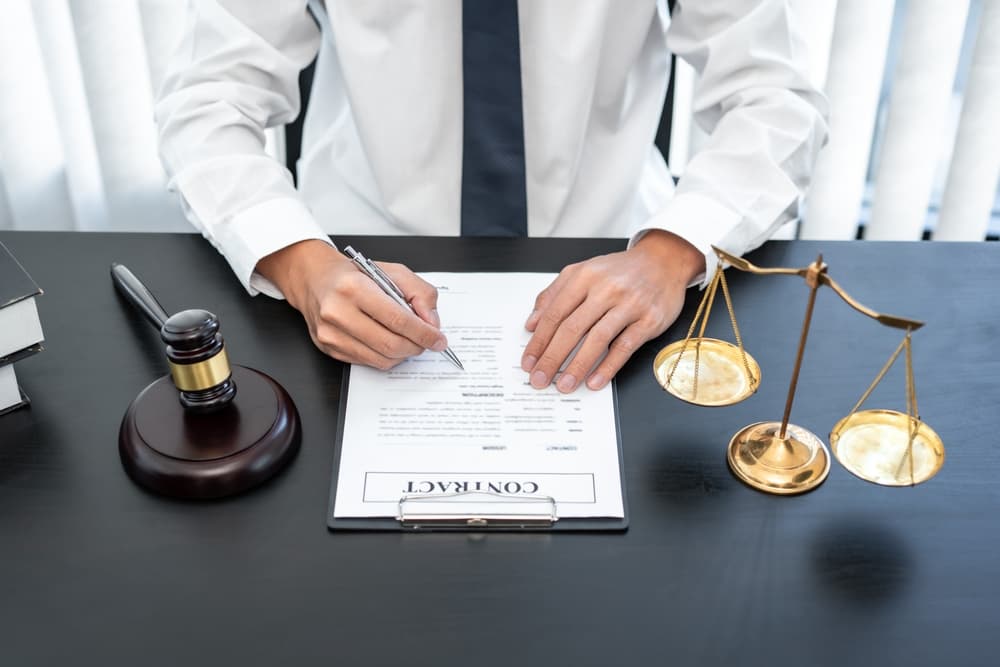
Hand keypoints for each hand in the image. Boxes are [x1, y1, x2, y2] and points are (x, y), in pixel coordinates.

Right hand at [256, 240, 447, 368]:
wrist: (315, 280)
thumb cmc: (354, 275)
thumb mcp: (392, 272)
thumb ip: (419, 293)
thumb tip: (431, 322)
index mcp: (354, 288)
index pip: (398, 320)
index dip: (424, 334)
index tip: (439, 339)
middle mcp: (338, 312)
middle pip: (390, 344)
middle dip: (417, 346)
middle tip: (427, 342)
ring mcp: (331, 334)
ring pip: (381, 359)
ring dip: (403, 354)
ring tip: (409, 341)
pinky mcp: (329, 349)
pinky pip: (368, 362)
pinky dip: (386, 357)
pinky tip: (389, 343)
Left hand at [520, 230, 704, 391]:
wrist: (663, 260)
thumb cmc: (620, 271)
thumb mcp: (583, 273)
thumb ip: (554, 295)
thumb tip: (532, 324)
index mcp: (584, 276)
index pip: (555, 313)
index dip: (539, 341)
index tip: (528, 362)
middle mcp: (605, 289)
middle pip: (572, 328)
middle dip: (552, 357)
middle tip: (540, 379)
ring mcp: (629, 304)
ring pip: (597, 338)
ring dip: (578, 366)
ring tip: (564, 385)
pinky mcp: (649, 319)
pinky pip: (625, 346)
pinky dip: (608, 366)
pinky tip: (594, 381)